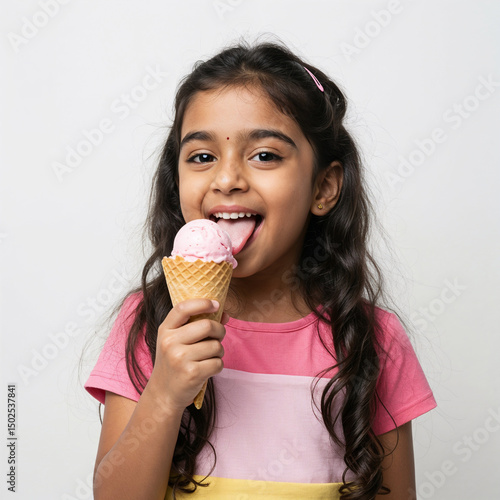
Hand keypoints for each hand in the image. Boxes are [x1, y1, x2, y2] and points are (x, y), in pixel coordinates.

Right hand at [149, 298, 225, 412]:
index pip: (183, 308)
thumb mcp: (176, 340)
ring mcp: (179, 358)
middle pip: (207, 325)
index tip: (215, 304)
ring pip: (216, 346)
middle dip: (219, 331)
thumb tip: (226, 314)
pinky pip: (218, 363)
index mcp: (165, 330)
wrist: (163, 393)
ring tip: (209, 357)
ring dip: (219, 351)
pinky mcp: (191, 373)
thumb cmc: (174, 362)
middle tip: (218, 337)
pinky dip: (217, 366)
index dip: (202, 303)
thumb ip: (197, 324)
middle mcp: (170, 342)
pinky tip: (207, 369)